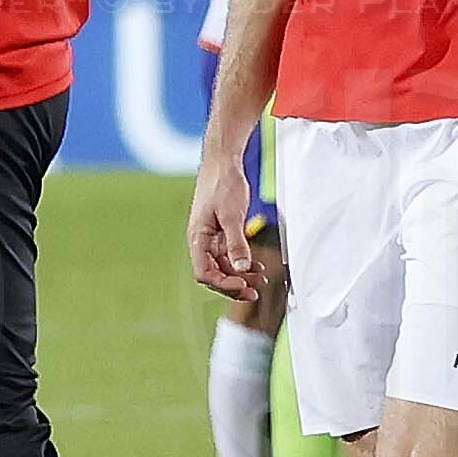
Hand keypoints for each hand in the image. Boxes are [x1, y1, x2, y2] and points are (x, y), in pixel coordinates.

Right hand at [187, 149, 264, 301]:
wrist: (223, 163)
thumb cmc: (223, 184)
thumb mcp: (232, 215)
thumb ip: (236, 243)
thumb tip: (241, 267)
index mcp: (197, 239)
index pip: (204, 273)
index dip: (223, 284)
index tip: (243, 286)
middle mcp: (201, 241)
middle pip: (213, 274)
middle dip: (233, 286)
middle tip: (255, 293)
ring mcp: (210, 238)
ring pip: (222, 266)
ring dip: (240, 275)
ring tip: (261, 280)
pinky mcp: (220, 233)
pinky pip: (228, 255)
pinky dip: (241, 262)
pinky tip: (256, 266)